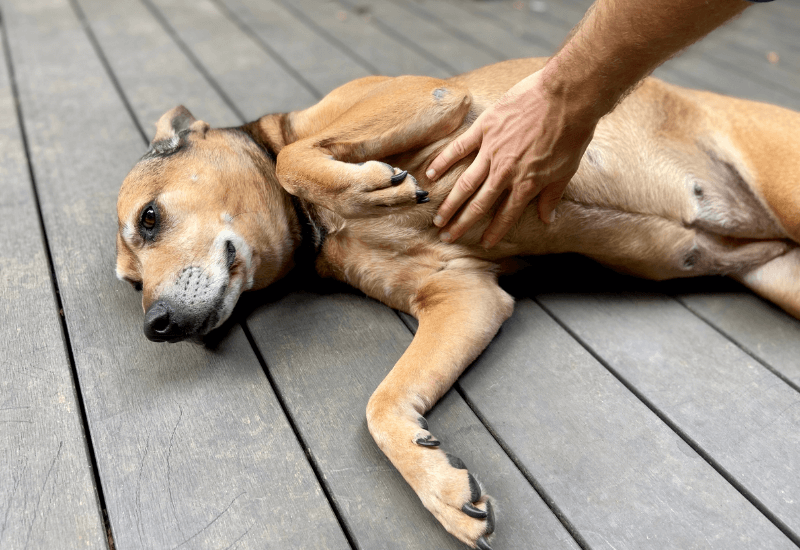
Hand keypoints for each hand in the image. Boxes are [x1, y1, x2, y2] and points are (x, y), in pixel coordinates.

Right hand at [426, 69, 596, 247]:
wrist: (566, 96)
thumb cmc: (572, 132)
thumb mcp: (566, 170)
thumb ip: (552, 196)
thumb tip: (548, 219)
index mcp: (526, 184)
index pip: (506, 215)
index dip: (494, 232)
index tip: (484, 244)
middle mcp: (505, 172)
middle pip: (479, 204)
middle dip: (462, 224)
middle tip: (447, 237)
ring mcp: (492, 150)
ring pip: (465, 182)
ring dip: (450, 203)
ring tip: (438, 218)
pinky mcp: (485, 128)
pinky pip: (459, 148)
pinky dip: (443, 162)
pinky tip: (431, 175)